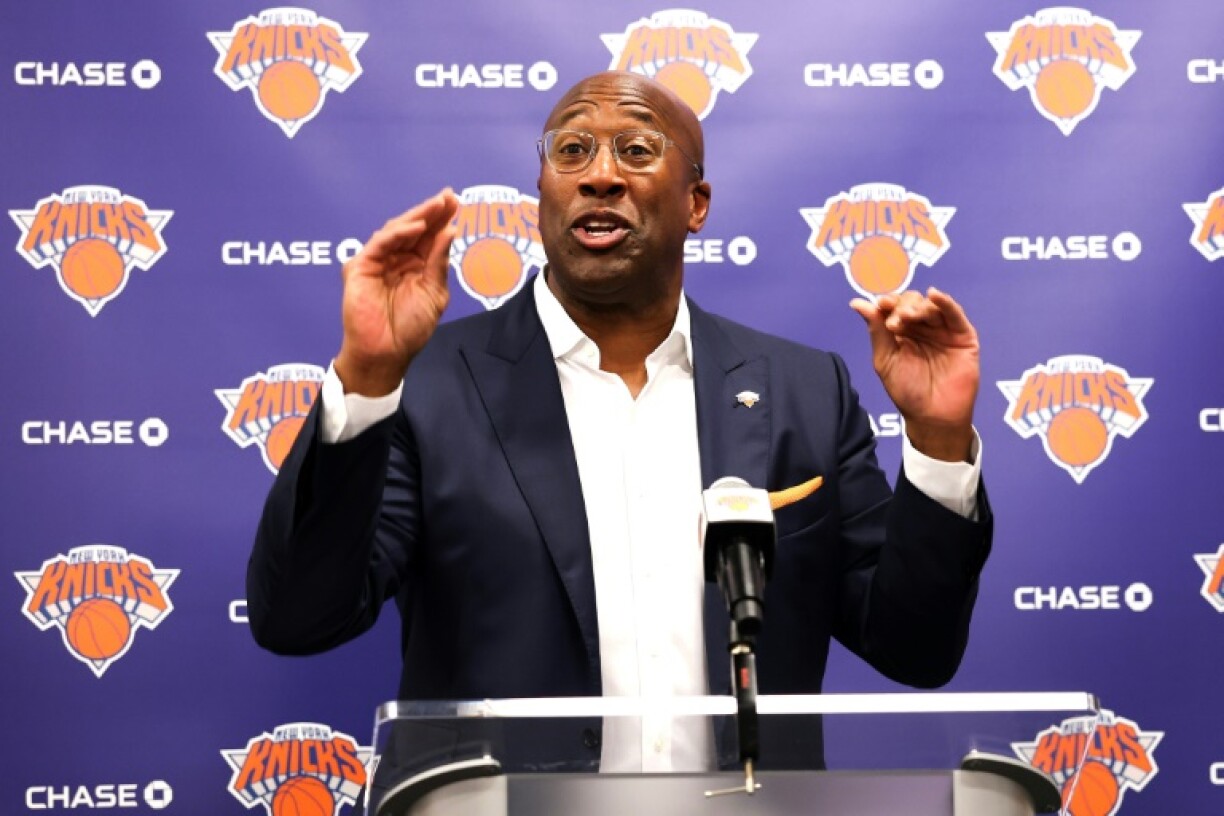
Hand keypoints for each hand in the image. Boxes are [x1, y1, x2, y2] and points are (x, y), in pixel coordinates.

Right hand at [335, 189, 459, 395]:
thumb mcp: (434, 294)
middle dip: (432, 211)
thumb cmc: (410, 328)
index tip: (456, 201)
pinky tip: (417, 226)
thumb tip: (451, 231)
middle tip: (448, 196)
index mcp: (416, 266)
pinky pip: (380, 243)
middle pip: (414, 229)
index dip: (441, 219)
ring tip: (437, 206)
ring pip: (397, 231)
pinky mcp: (361, 266)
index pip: (429, 236)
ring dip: (418, 216)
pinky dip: (398, 232)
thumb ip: (439, 262)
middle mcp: (397, 259)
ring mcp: (378, 261)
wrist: (387, 352)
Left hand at [850, 287, 979, 461]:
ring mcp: (943, 330)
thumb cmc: (907, 391)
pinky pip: (955, 314)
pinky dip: (945, 302)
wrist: (933, 415)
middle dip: (902, 307)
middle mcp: (922, 328)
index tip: (880, 305)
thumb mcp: (886, 360)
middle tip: (895, 323)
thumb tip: (857, 303)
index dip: (888, 303)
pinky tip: (934, 295)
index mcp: (901, 332)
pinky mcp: (963, 336)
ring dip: (918, 306)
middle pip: (912, 302)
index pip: (894, 307)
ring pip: (931, 306)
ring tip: (908, 317)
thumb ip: (876, 330)